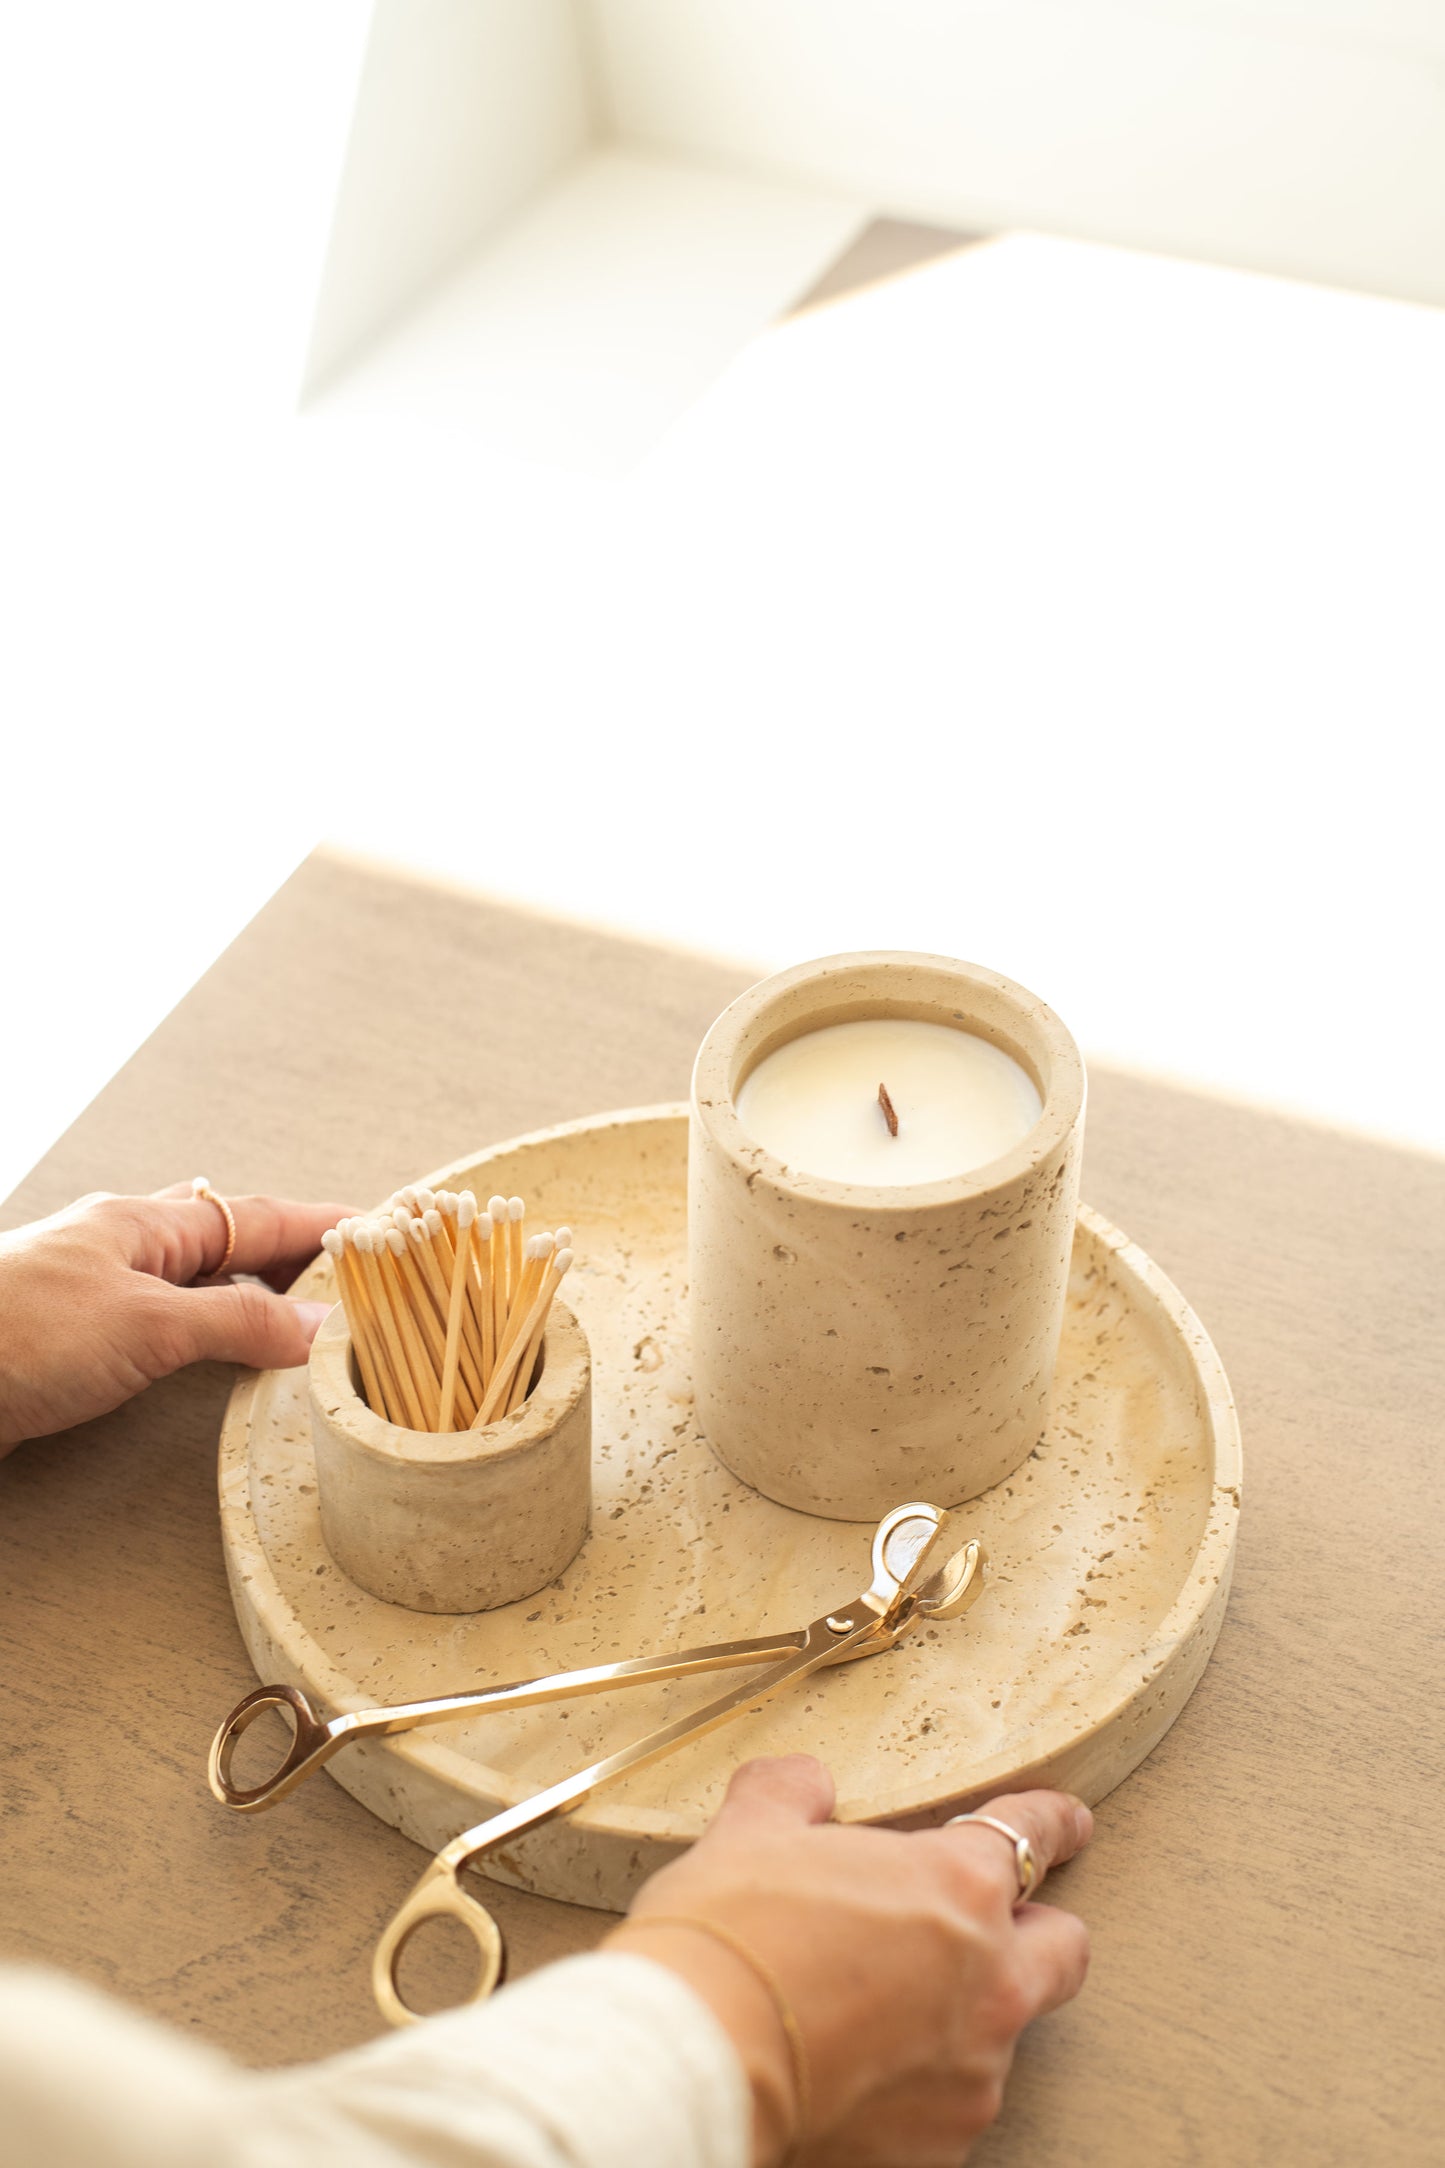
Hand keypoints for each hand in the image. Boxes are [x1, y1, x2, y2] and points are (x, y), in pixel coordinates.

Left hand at [0, 1183, 354, 1453]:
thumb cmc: (17, 1335)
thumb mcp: (146, 1325)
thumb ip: (236, 1322)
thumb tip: (316, 1327)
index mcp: (143, 1224)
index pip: (259, 1216)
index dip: (325, 1226)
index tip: (384, 1234)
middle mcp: (122, 1249)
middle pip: (230, 1242)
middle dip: (294, 1259)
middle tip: (355, 1290)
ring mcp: (97, 1295)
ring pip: (198, 1285)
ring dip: (252, 1298)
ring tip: (304, 1327)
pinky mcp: (75, 1345)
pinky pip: (167, 1328)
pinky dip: (210, 1337)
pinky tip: (220, 1364)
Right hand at [608, 1755, 1091, 2167]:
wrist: (695, 2060)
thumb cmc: (726, 1938)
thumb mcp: (752, 1832)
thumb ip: (793, 1794)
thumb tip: (804, 1784)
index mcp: (958, 1887)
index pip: (1032, 1834)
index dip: (1053, 1822)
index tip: (1068, 1823)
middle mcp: (989, 1981)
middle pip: (1064, 1949)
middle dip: (1036, 1931)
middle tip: (986, 1927)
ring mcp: (972, 2074)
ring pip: (1002, 2035)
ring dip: (960, 2016)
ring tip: (882, 2010)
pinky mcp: (941, 2146)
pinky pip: (950, 2104)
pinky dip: (918, 2086)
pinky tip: (859, 2070)